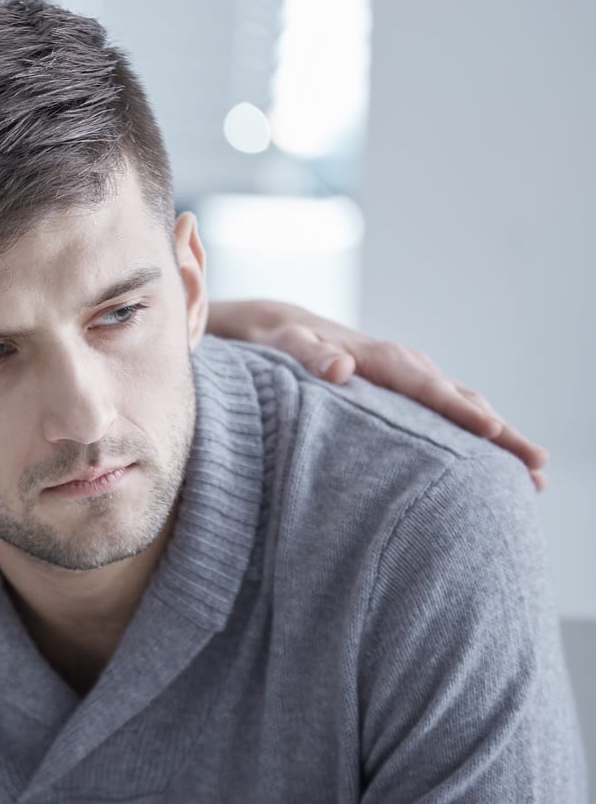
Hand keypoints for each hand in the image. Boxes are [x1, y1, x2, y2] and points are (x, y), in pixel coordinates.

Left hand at [207, 299, 547, 490]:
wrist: (268, 326)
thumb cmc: (270, 340)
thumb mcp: (278, 344)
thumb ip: (305, 353)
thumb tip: (339, 365)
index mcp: (376, 356)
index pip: (425, 387)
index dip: (458, 410)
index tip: (493, 433)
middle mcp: (398, 363)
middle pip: (458, 398)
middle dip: (499, 432)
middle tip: (536, 468)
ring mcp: (402, 376)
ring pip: (458, 404)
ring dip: (495, 436)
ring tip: (529, 477)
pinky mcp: (397, 390)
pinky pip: (442, 410)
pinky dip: (470, 430)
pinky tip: (486, 463)